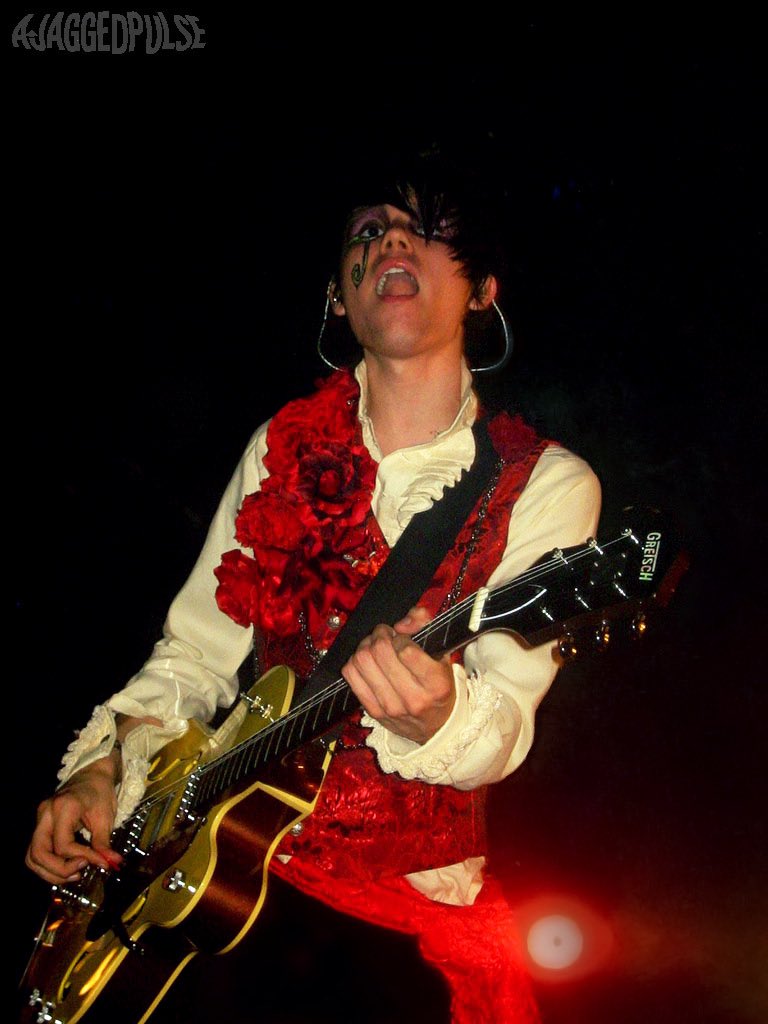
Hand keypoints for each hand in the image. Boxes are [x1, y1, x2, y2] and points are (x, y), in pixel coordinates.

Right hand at [25, 753, 121, 883]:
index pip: (63, 845)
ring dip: (50, 872)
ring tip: (74, 875)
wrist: (91, 775)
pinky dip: (46, 866)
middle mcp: (46, 813)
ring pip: (32, 856)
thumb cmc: (100, 793)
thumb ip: (104, 843)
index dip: (81, 859)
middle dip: (58, 870)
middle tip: (80, 873)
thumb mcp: (106, 817)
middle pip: (39, 853)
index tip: (101, 863)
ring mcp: (39, 819)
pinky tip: (65, 868)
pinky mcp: (39, 825)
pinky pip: (35, 852)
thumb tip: (112, 864)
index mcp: (64, 807)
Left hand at [341, 606, 455, 743]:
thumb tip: (402, 623)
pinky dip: (354, 662)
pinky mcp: (374, 711)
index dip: (400, 636)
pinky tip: (367, 661)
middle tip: (385, 634)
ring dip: (365, 646)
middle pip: (380, 652)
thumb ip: (426, 626)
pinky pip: (351, 676)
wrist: (436, 727)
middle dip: (380, 635)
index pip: (406, 649)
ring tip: (375, 646)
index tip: (402, 637)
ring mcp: (392, 707)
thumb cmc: (439, 686)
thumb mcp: (442, 655)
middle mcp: (414, 698)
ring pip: (362, 661)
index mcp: (436, 683)